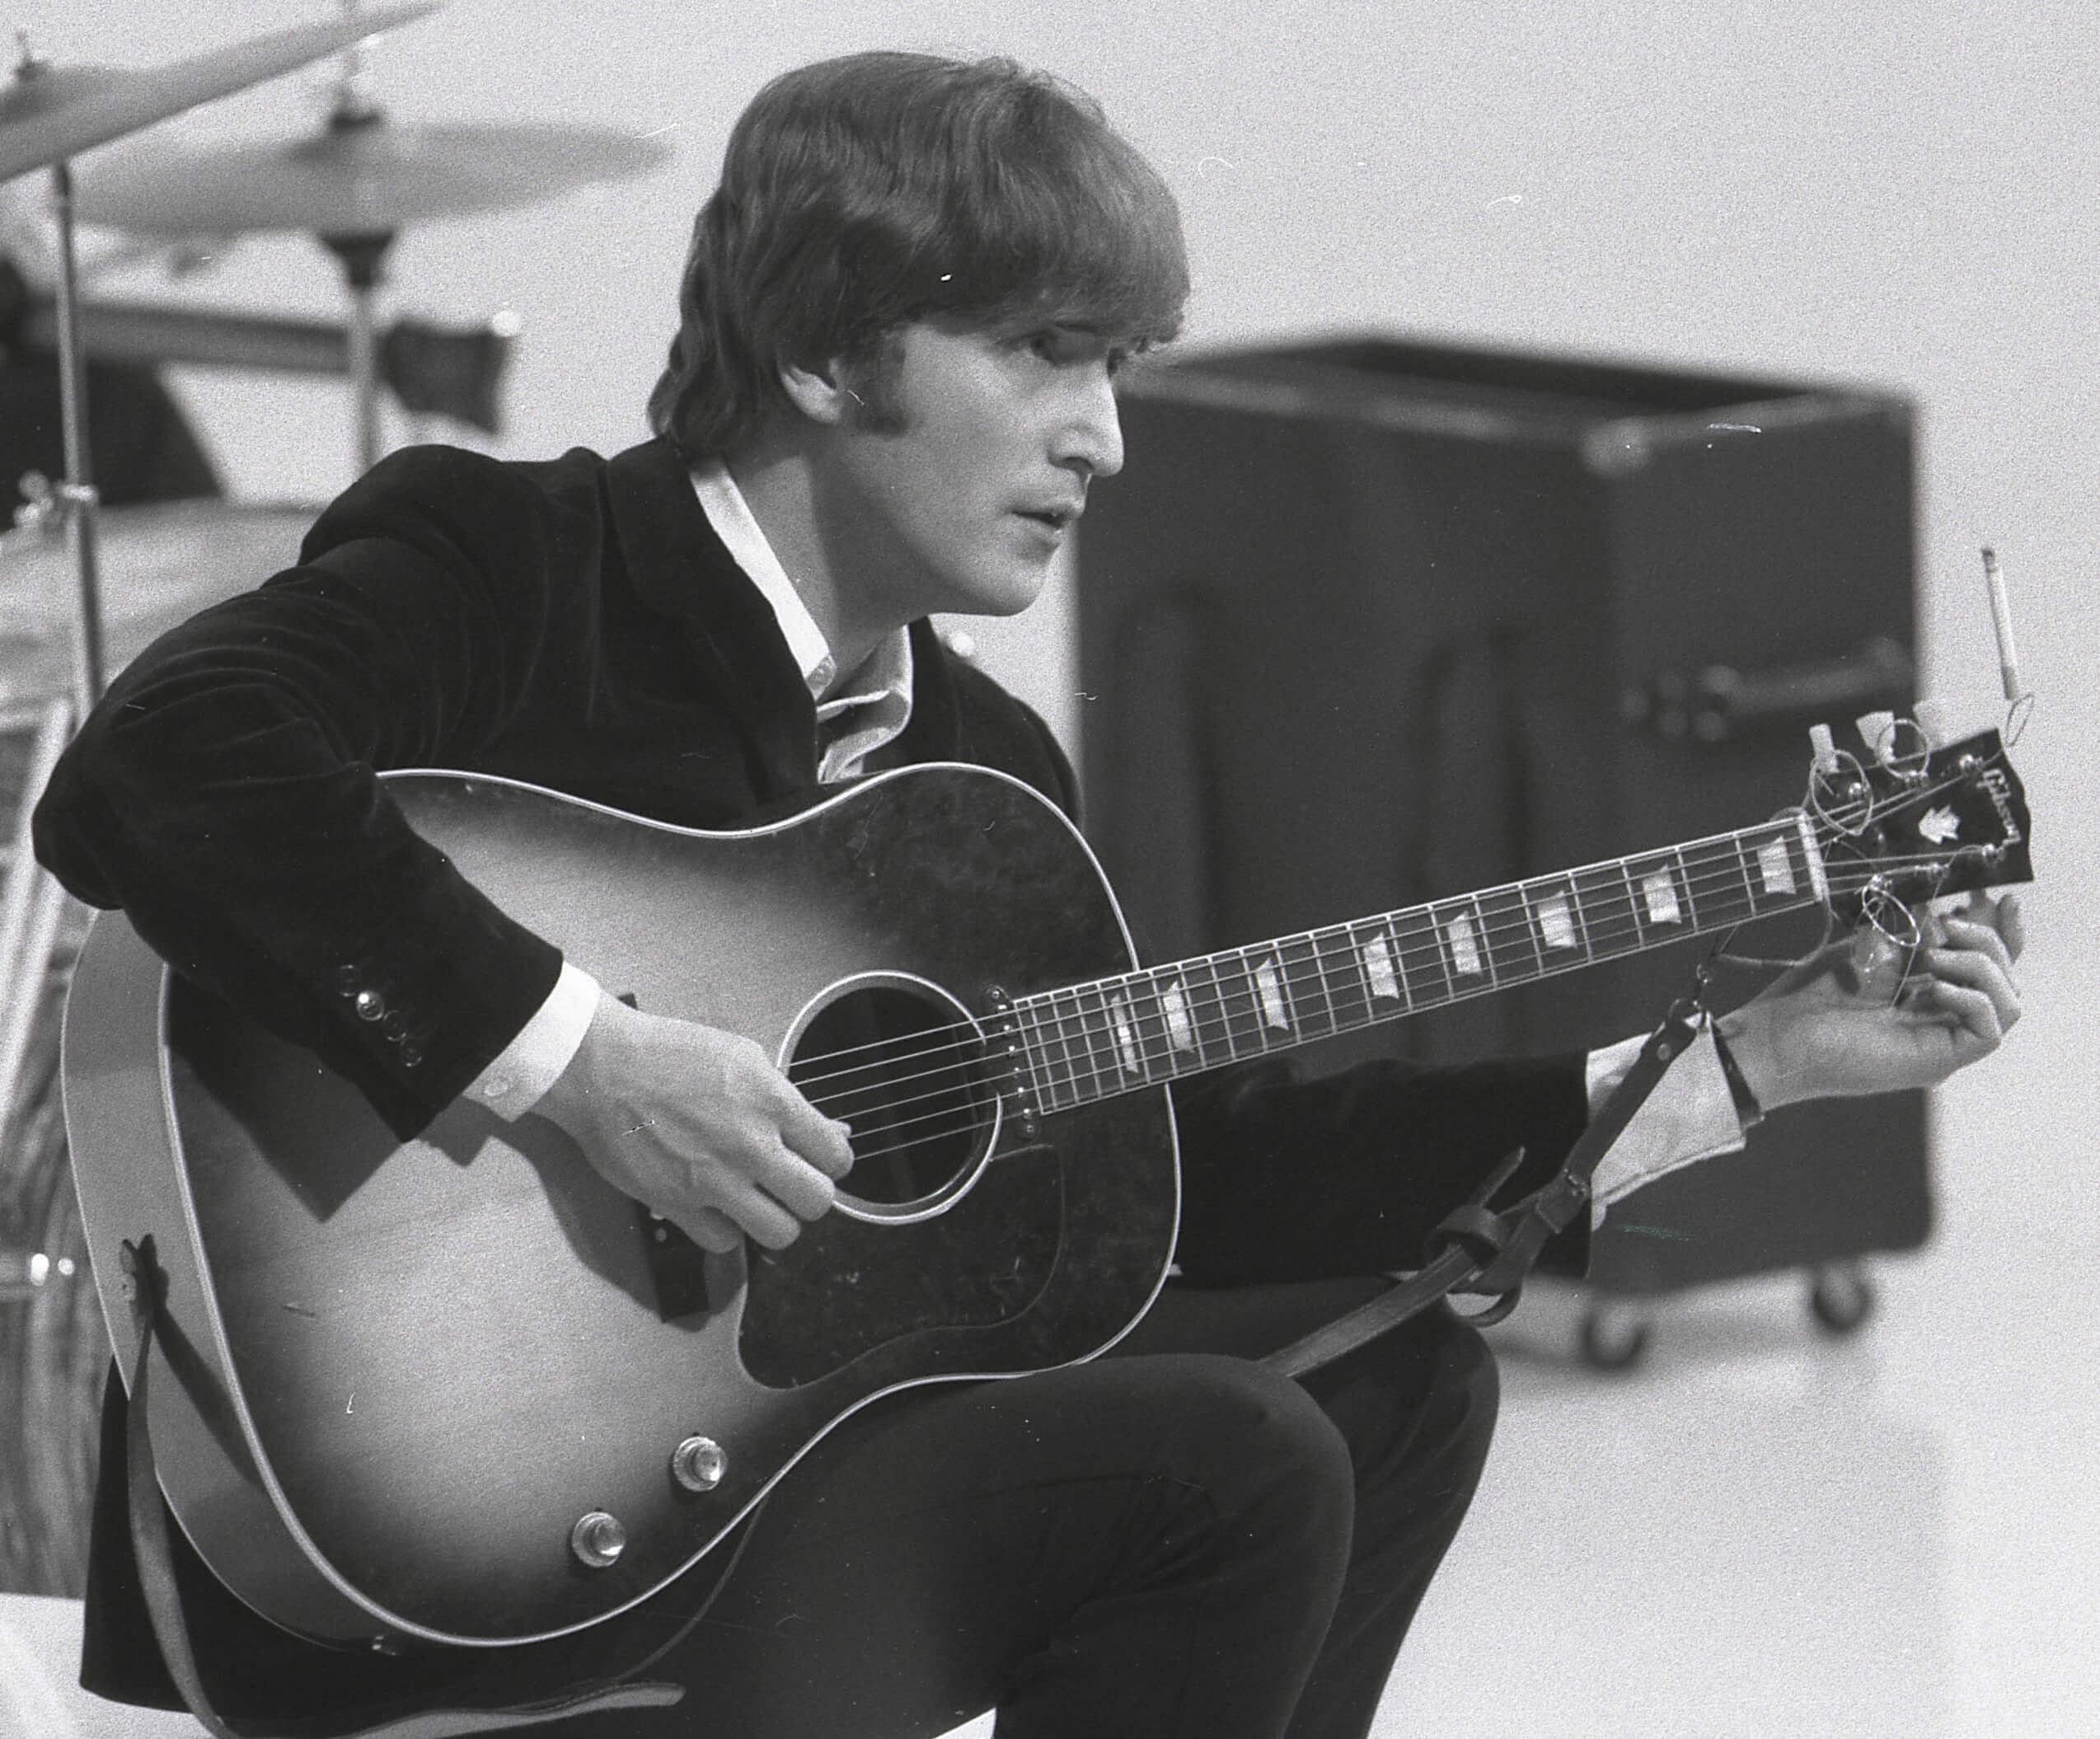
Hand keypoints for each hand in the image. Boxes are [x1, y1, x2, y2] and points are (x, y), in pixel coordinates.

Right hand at [532, 992, 854, 1252]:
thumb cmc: (668, 1053)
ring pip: (779, 1233)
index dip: (831, 1162)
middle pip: (817, 1202)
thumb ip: (786, 1100)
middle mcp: (750, 1144)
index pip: (837, 1157)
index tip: (817, 1160)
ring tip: (757, 1201)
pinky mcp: (676, 1203)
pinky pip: (724, 1242)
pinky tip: (716, 1206)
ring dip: (773, 1220)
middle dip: (808, 1195)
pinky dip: (724, 1229)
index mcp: (772, 1102)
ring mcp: (713, 1179)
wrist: (601, 1067)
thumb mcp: (742, 1057)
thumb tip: (829, 1132)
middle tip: (789, 1184)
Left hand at [1717, 892, 2024, 1113]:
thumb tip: (1949, 914)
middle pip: (2006, 982)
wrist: (1776, 1036)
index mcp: (1927, 997)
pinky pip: (1987, 1031)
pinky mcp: (1938, 1061)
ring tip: (1932, 954)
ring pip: (2008, 1004)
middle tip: (1945, 924)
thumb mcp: (1869, 951)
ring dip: (1980, 967)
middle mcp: (1942, 1021)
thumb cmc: (1809, 996)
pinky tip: (1932, 986)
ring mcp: (1942, 1044)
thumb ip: (1912, 936)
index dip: (2005, 935)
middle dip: (1988, 942)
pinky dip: (1971, 998)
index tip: (2004, 899)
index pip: (1988, 967)